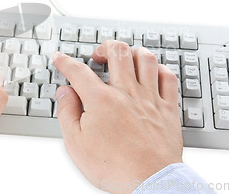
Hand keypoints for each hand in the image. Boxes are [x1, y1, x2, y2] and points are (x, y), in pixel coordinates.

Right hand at [53, 41, 182, 193]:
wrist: (150, 181)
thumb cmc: (115, 166)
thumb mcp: (76, 143)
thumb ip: (67, 113)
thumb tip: (65, 93)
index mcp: (101, 100)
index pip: (78, 71)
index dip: (66, 61)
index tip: (60, 58)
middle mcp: (127, 92)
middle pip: (117, 52)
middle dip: (104, 47)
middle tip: (97, 56)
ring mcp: (150, 98)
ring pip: (145, 58)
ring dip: (132, 52)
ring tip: (124, 58)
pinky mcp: (168, 108)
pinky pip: (168, 77)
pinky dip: (159, 69)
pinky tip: (152, 72)